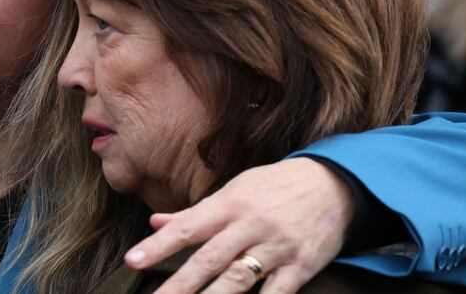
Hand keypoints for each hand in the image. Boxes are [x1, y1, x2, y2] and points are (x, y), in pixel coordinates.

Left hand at [124, 158, 355, 293]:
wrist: (332, 182)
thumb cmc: (275, 186)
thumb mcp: (234, 189)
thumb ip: (195, 212)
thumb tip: (156, 221)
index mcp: (229, 204)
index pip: (187, 227)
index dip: (158, 245)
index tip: (133, 260)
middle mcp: (249, 225)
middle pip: (209, 259)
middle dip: (179, 284)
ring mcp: (275, 247)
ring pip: (238, 278)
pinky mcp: (300, 267)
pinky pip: (277, 293)